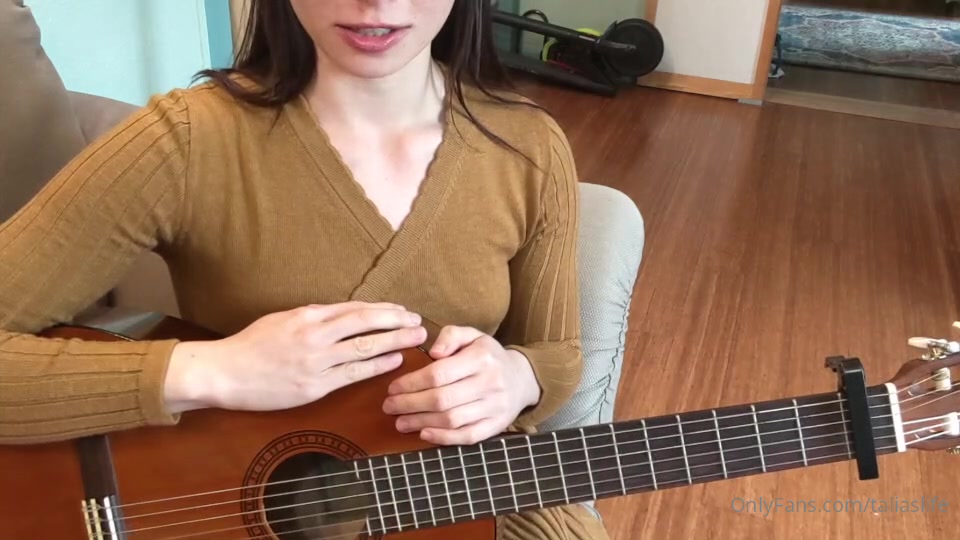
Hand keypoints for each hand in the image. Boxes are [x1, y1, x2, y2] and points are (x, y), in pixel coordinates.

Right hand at [163, 302, 426, 413]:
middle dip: (396, 321)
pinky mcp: (313, 386)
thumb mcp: (281, 318)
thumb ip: (312, 316)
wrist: (225, 373)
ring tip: (416, 338)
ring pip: (364, 348)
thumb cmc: (251, 345)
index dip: (382, 309)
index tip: (401, 309)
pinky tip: (393, 361)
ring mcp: (315, 362)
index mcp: (307, 316)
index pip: (354, 309)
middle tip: (419, 320)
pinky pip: (351, 374)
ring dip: (394, 341)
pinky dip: (376, 366)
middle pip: (365, 324)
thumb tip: (341, 313)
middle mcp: (314, 335)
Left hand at [382, 325, 540, 444]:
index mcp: (481, 358)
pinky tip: (424, 434)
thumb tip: (432, 352)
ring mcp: (495, 407)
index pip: (439, 374)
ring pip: (452, 419)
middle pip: (442, 399)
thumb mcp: (472, 335)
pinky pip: (468, 436)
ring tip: (400, 422)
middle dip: (410, 404)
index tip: (393, 388)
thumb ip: (450, 336)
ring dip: (421, 422)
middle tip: (389, 406)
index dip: (412, 383)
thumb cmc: (488, 356)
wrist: (522, 378)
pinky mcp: (497, 425)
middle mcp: (490, 383)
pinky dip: (444, 438)